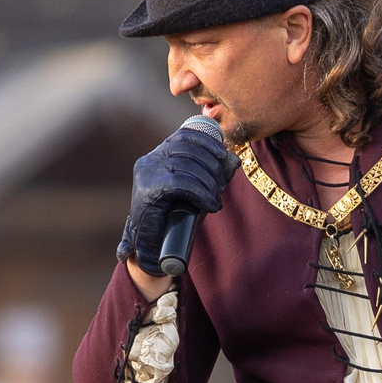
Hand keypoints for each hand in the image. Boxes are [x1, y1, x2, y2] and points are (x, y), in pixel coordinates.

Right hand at [119, 118, 237, 278]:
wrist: (155, 247)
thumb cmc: (177, 218)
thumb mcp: (200, 191)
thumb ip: (215, 175)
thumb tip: (235, 159)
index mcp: (159, 155)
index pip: (184, 135)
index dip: (207, 141)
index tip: (223, 155)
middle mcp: (150, 160)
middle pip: (188, 149)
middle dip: (211, 166)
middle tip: (221, 187)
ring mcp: (146, 173)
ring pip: (186, 166)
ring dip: (208, 183)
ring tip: (216, 199)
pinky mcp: (147, 190)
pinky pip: (180, 183)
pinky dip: (200, 193)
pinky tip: (210, 204)